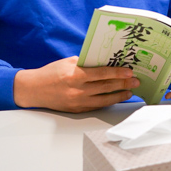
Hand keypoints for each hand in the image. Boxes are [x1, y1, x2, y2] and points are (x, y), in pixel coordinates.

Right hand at [14, 56, 138, 112]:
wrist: (34, 90)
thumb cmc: (51, 72)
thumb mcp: (68, 62)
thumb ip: (86, 62)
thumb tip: (106, 61)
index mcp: (75, 75)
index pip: (102, 74)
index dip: (117, 73)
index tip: (129, 72)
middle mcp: (77, 90)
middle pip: (106, 87)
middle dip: (123, 84)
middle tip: (136, 81)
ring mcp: (77, 102)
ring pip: (104, 99)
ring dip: (119, 95)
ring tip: (130, 91)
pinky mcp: (77, 110)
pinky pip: (97, 106)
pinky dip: (108, 102)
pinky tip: (116, 98)